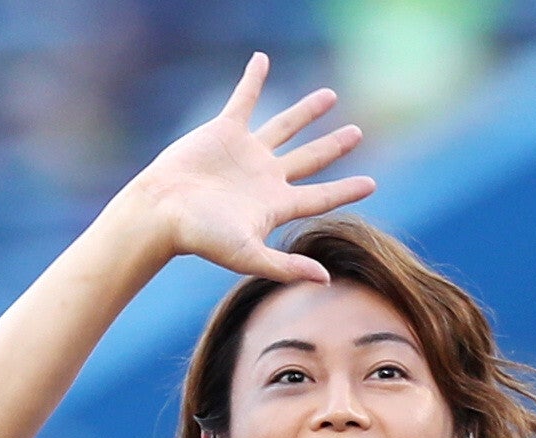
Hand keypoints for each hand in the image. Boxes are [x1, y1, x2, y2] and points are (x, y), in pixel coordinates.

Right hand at [130, 53, 374, 284]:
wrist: (164, 211)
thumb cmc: (203, 237)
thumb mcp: (249, 255)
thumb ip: (287, 266)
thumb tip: (326, 279)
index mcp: (275, 205)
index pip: (321, 196)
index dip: (347, 190)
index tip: (371, 183)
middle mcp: (265, 177)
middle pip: (310, 158)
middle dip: (334, 146)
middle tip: (357, 132)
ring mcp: (246, 153)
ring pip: (285, 126)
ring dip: (306, 111)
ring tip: (329, 96)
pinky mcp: (224, 131)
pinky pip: (244, 99)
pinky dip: (253, 80)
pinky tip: (263, 60)